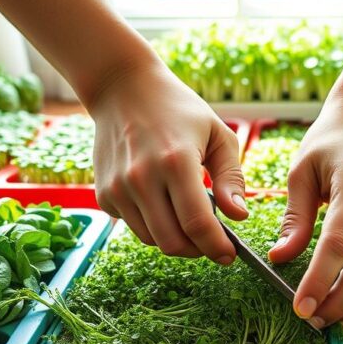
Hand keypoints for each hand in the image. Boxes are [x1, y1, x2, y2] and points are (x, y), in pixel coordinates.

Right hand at [89, 63, 245, 262]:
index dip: (216, 247)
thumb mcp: (217, 134)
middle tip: (212, 241)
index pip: (197, 224)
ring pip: (152, 240)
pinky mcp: (104, 194)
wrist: (122, 88)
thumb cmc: (178, 109)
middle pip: (173, 242)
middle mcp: (142, 178)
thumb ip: (232, 178)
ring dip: (175, 238)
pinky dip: (152, 224)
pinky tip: (161, 200)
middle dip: (198, 250)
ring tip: (188, 217)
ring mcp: (118, 188)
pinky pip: (134, 226)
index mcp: (176, 162)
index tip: (229, 255)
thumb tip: (238, 217)